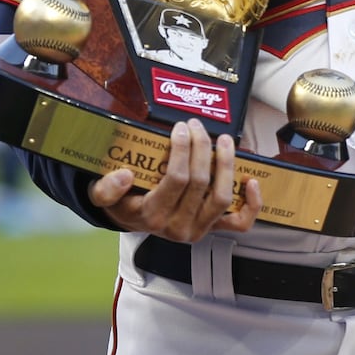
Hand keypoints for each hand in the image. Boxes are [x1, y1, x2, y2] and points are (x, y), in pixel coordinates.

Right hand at [88, 119, 261, 241]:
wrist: (131, 219)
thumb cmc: (122, 200)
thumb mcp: (102, 195)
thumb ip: (106, 188)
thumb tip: (123, 175)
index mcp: (152, 217)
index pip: (176, 179)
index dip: (182, 150)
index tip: (180, 127)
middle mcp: (178, 228)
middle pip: (200, 183)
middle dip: (201, 147)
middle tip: (196, 125)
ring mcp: (199, 230)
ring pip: (222, 198)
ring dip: (227, 164)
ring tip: (222, 139)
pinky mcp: (213, 229)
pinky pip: (239, 222)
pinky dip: (251, 204)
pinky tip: (251, 180)